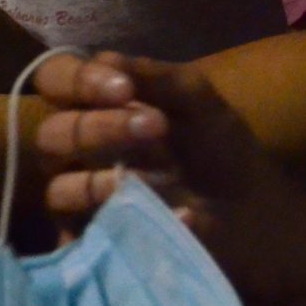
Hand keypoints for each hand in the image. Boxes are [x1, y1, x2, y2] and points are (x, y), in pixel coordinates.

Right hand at [33, 51, 305, 305]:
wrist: (254, 213)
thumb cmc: (220, 148)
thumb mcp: (199, 102)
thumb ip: (156, 77)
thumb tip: (105, 60)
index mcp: (97, 107)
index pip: (55, 81)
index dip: (76, 80)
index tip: (123, 89)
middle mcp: (80, 152)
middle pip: (51, 135)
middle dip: (96, 128)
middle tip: (155, 128)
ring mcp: (84, 202)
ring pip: (59, 189)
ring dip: (99, 181)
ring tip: (147, 181)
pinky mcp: (96, 245)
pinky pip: (81, 240)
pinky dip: (115, 228)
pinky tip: (164, 218)